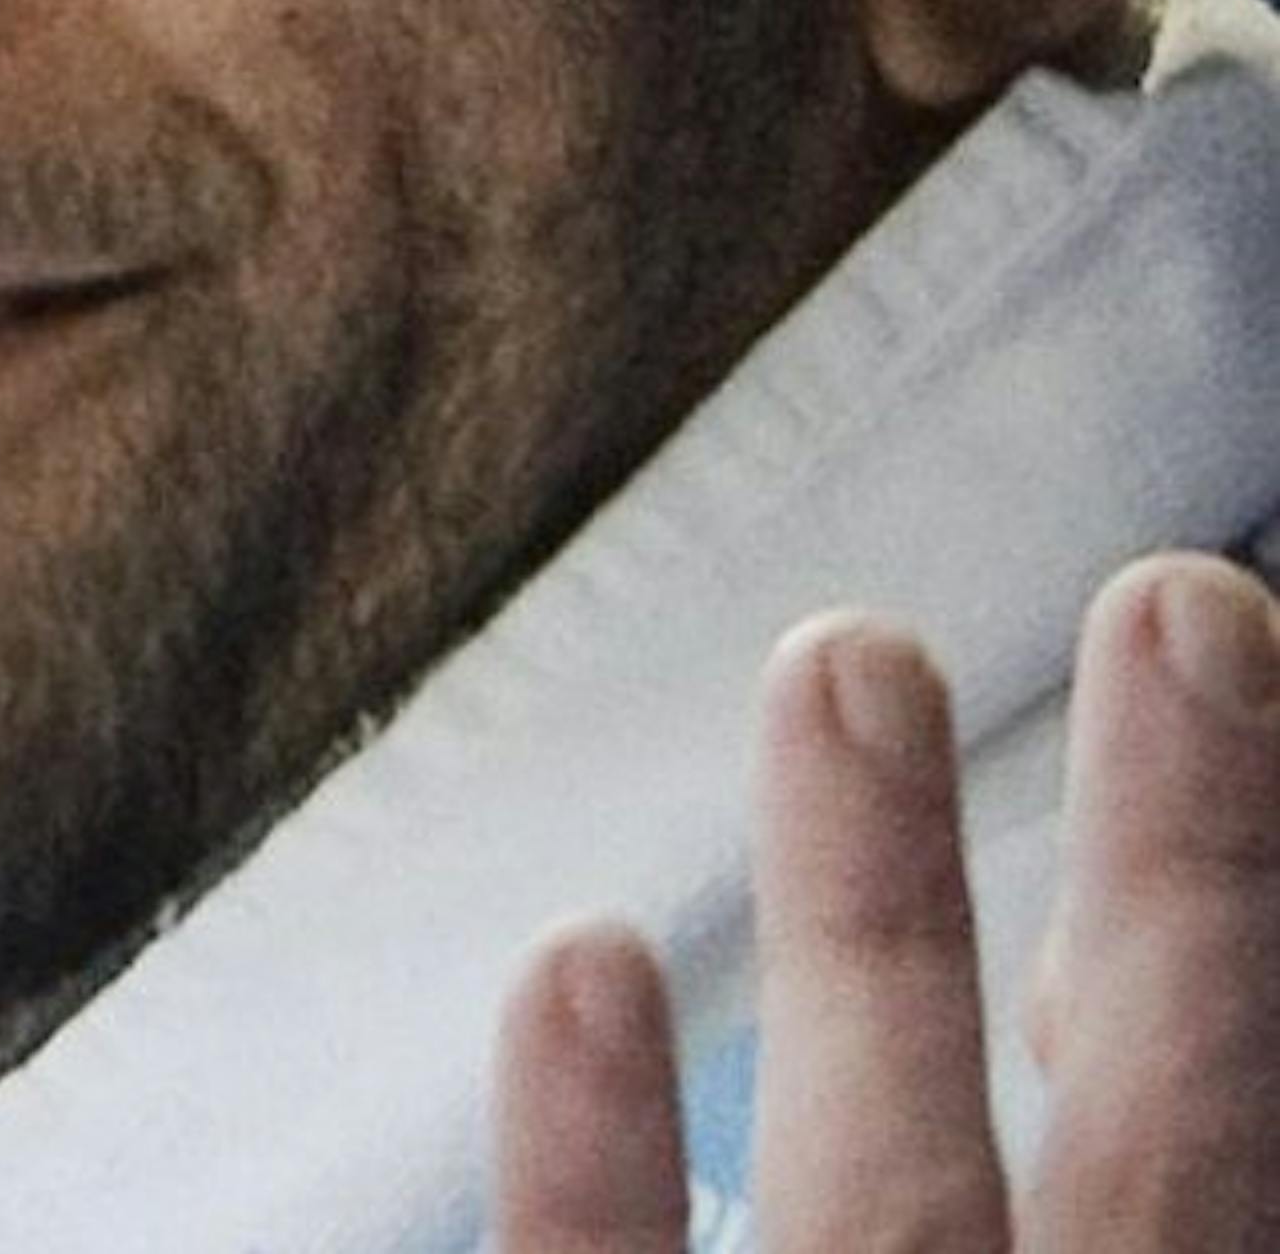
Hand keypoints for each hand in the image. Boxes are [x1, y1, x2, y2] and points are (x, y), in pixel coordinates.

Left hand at [492, 553, 1279, 1249]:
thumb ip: (1137, 1197)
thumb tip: (1061, 974)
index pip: (1248, 1154)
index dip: (1246, 921)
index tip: (1236, 642)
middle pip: (1162, 1170)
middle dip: (1189, 893)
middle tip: (1176, 597)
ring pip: (882, 1201)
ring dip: (872, 918)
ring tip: (847, 657)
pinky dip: (594, 1173)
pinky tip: (578, 964)